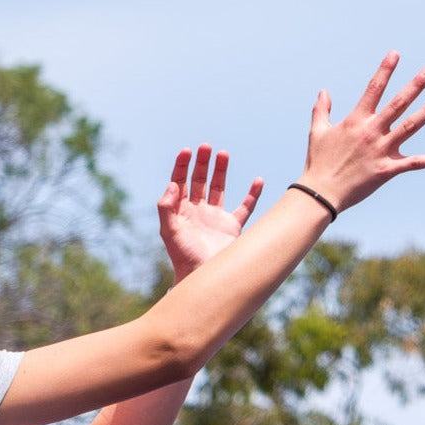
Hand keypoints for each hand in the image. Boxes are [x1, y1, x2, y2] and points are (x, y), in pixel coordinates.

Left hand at [157, 145, 264, 279]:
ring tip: (224, 153)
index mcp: (181, 210)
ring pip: (219, 188)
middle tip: (206, 146)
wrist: (203, 278)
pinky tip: (258, 180)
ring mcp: (215, 218)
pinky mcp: (232, 227)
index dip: (182, 165)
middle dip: (202, 163)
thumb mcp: (169, 231)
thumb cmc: (183, 256)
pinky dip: (252, 194)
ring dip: (221, 171)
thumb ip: (167, 207)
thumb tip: (173, 184)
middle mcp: (198, 211)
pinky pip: (245, 206)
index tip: (187, 151)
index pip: (180, 182)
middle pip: (200, 180)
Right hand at [297, 52, 424, 213]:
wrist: (321, 193)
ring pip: (410, 126)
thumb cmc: (318, 162)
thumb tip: (324, 91)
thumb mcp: (317, 131)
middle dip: (416, 85)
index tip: (396, 54)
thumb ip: (321, 109)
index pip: (373, 89)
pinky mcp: (387, 170)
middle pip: (398, 103)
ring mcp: (381, 150)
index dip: (385, 70)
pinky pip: (413, 164)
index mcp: (356, 120)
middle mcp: (371, 131)